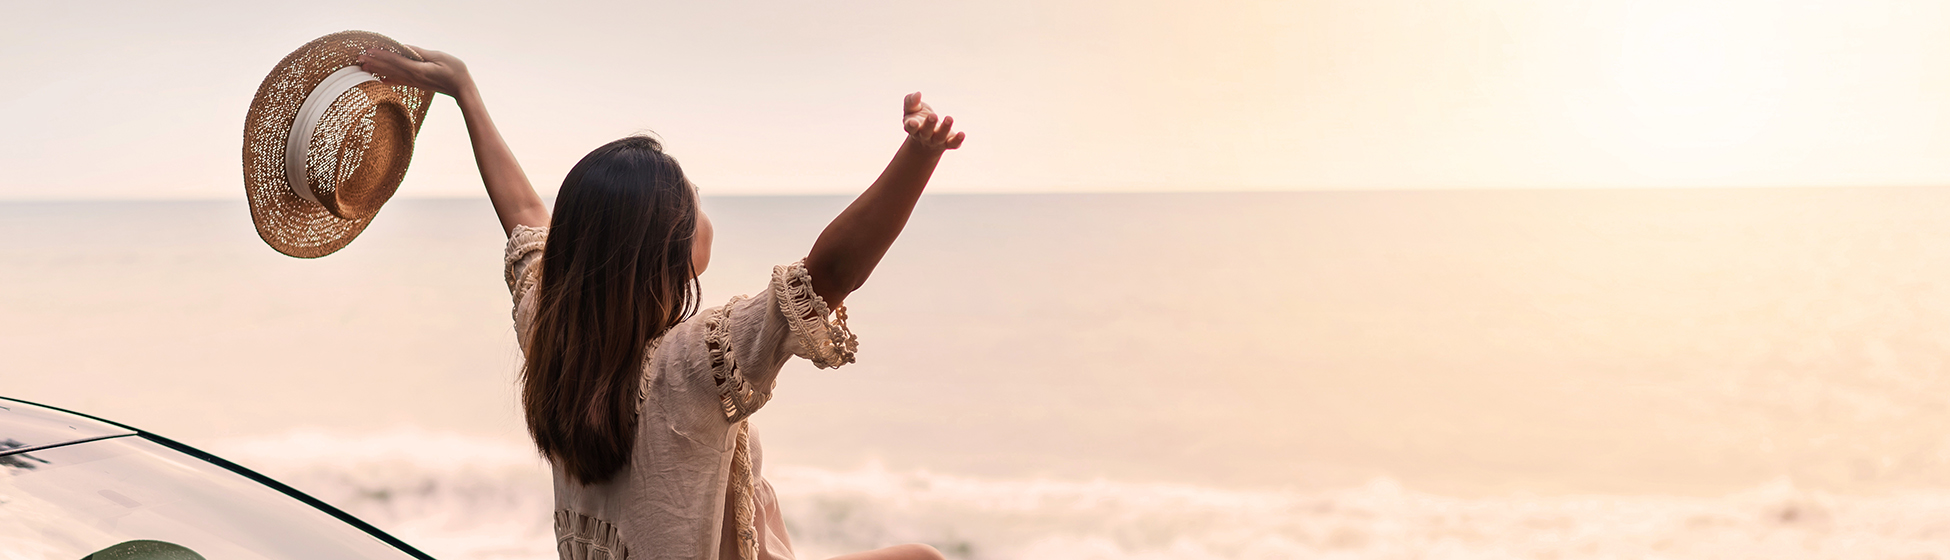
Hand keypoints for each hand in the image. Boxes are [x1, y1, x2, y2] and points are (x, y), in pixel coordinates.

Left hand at [357, 45, 472, 98]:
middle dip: (373, 62)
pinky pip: (399, 80)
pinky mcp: (417, 83)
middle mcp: (413, 76)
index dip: (380, 55)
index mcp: (417, 69)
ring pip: (392, 74)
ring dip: (377, 70)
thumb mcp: (438, 57)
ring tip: (363, 67)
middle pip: (389, 68)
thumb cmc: (455, 70)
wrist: (462, 88)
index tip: (368, 51)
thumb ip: (420, 53)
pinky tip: (380, 79)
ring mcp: (415, 81)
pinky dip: (388, 79)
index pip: (395, 60)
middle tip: (358, 59)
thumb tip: (404, 48)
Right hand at [901, 92, 965, 149]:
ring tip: (949, 118)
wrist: (925, 142)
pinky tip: (962, 134)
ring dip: (945, 128)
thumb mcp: (912, 109)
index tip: (913, 122)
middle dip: (929, 124)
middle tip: (933, 116)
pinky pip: (952, 144)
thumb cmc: (918, 119)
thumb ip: (911, 101)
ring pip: (940, 137)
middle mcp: (924, 136)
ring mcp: (936, 141)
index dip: (911, 125)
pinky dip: (957, 140)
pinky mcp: (948, 143)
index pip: (911, 127)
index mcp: (913, 127)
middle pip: (926, 132)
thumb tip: (918, 94)